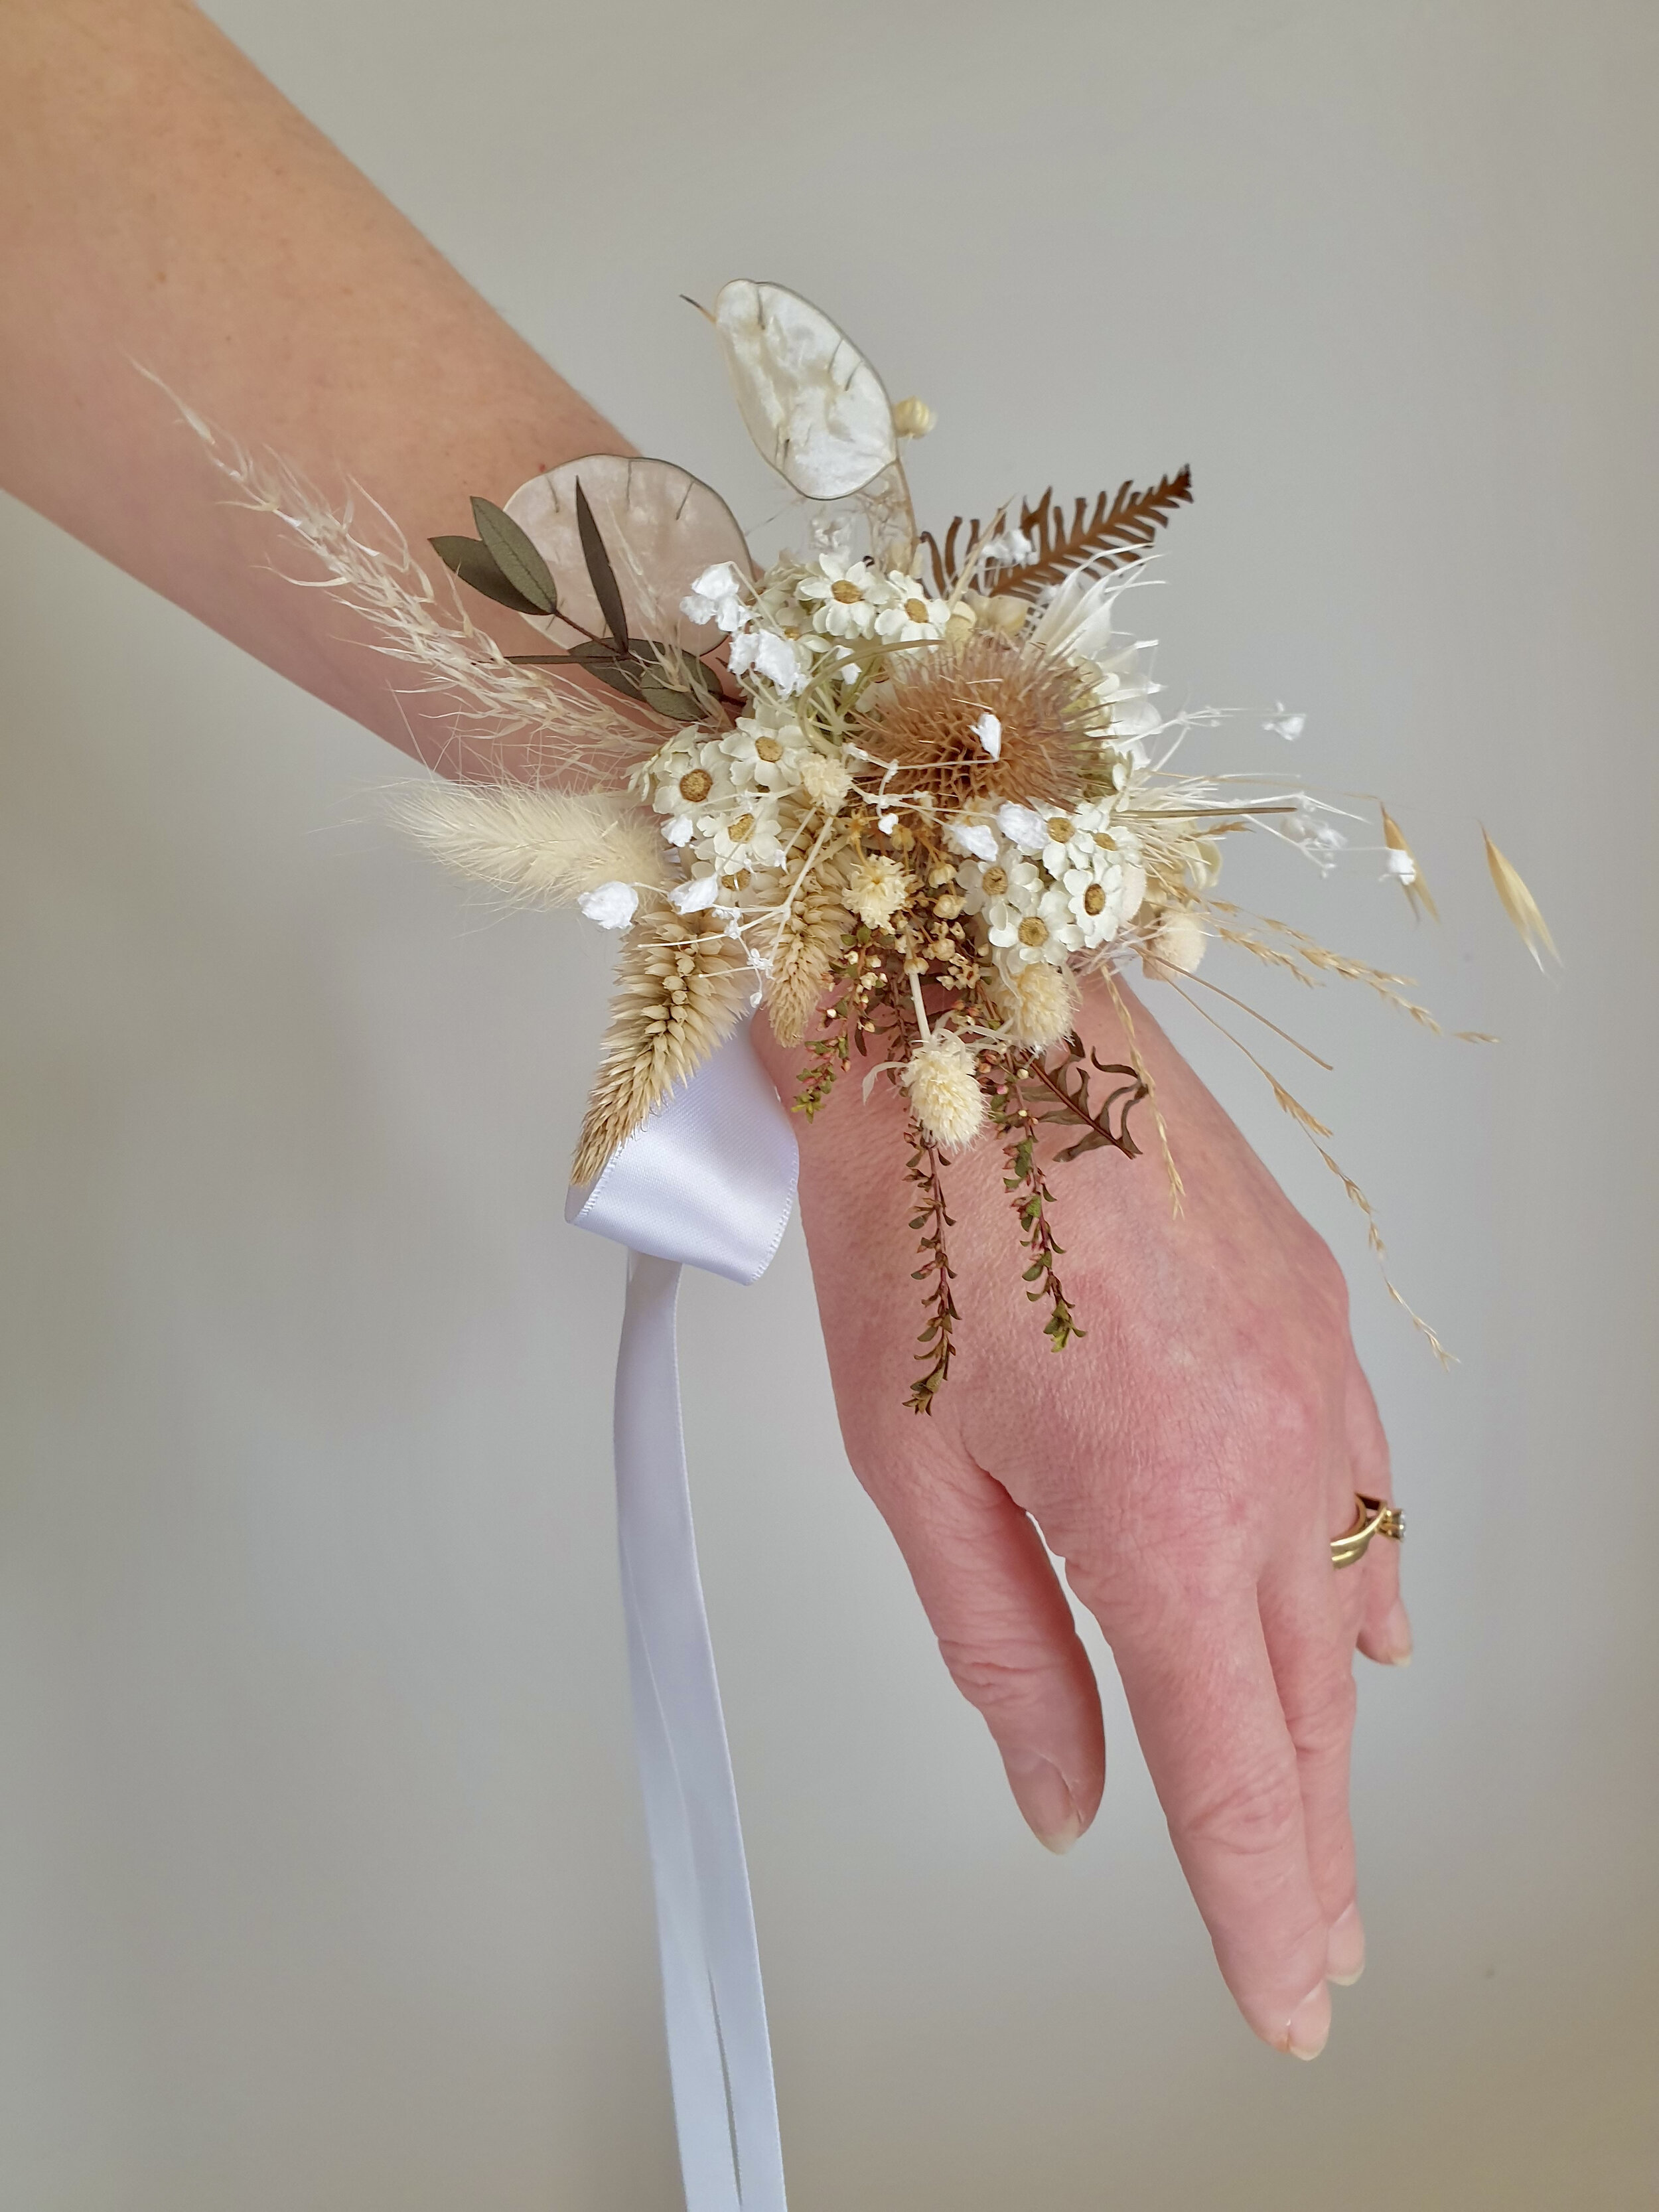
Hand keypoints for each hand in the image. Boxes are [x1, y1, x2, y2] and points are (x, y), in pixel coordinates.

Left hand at [752, 980, 1409, 2058]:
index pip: (1234, 1777)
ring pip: (1346, 1609)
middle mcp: (1272, 1463)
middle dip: (1312, 1846)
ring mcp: (1315, 1383)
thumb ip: (1006, 1650)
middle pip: (1305, 1711)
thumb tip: (1064, 1796)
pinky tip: (1364, 1623)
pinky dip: (1361, 1580)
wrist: (973, 1016)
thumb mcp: (913, 1467)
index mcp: (1162, 1523)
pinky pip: (1367, 1488)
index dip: (1264, 1909)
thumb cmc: (915, 1219)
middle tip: (1318, 1945)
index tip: (1288, 2000)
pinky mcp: (1317, 1316)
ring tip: (1319, 1817)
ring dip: (1330, 1727)